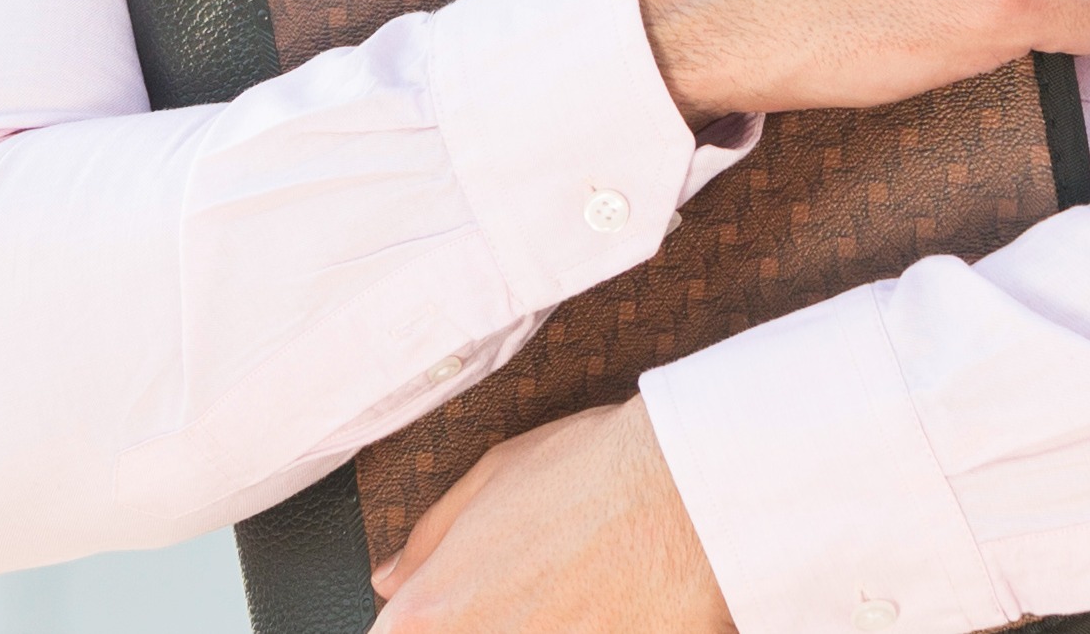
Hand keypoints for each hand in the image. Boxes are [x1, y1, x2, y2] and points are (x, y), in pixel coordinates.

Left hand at [369, 399, 729, 631]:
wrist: (697, 491)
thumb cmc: (601, 471)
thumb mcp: (494, 478)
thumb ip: (428, 542)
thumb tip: (392, 580)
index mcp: (437, 613)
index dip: (427, 623)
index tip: (450, 615)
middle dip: (485, 624)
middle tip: (530, 596)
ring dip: (546, 629)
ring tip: (582, 596)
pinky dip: (596, 632)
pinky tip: (613, 610)